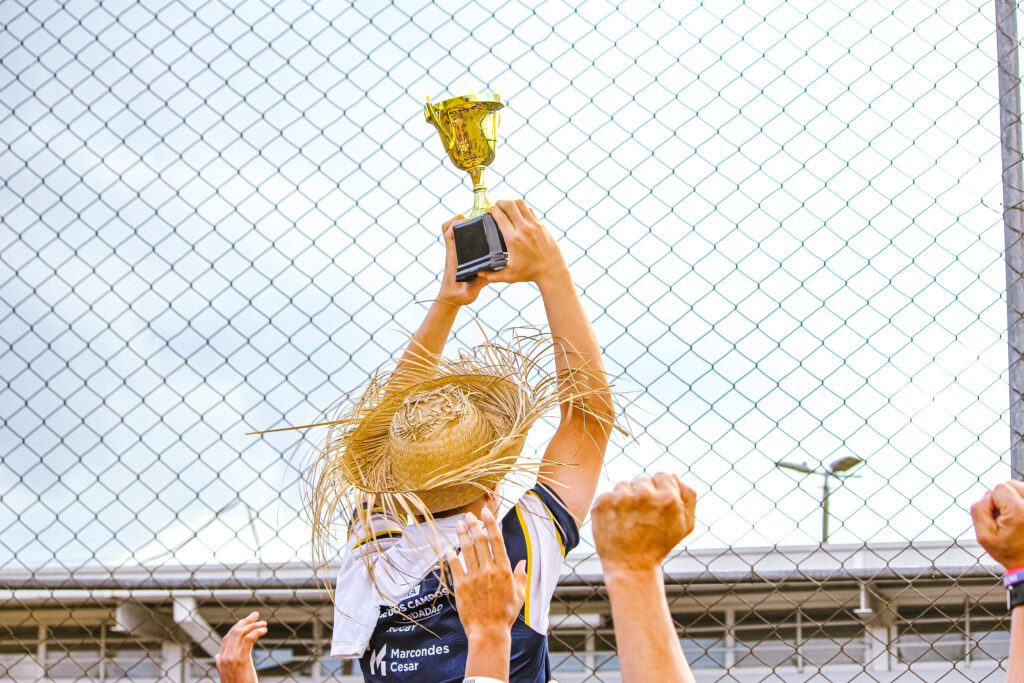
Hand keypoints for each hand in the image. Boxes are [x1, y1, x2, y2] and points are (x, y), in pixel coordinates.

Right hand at [215, 612, 265, 682]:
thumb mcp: (227, 675)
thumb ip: (222, 664)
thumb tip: (217, 656)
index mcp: (220, 660)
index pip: (227, 638)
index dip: (237, 627)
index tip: (248, 621)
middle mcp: (223, 658)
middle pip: (233, 632)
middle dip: (245, 621)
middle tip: (256, 615)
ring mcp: (231, 659)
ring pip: (240, 633)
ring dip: (253, 625)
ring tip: (263, 624)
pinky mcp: (241, 660)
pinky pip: (248, 640)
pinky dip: (256, 631)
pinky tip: (263, 630)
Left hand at [437, 214, 488, 306]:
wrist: (450, 300)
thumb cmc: (459, 296)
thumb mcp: (471, 290)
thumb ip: (481, 282)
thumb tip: (493, 271)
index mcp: (454, 257)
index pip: (448, 234)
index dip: (454, 223)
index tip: (465, 219)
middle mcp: (453, 252)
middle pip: (447, 228)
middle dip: (457, 219)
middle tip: (474, 217)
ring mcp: (455, 253)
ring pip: (452, 233)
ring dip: (461, 224)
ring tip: (477, 221)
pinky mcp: (459, 257)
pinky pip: (458, 240)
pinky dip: (465, 233)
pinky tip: (479, 235)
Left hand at [447, 508, 527, 638]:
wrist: (489, 631)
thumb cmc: (506, 614)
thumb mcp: (519, 595)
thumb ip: (521, 577)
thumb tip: (522, 563)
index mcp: (504, 570)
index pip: (496, 540)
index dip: (490, 524)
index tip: (485, 513)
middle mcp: (489, 570)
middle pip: (480, 541)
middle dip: (474, 525)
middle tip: (469, 515)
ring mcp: (474, 577)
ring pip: (467, 550)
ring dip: (463, 535)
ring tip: (459, 525)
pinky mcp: (461, 586)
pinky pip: (455, 567)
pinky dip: (452, 556)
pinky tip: (449, 549)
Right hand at [478, 199, 567, 286]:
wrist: (551, 271)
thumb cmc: (530, 273)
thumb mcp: (509, 276)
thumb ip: (492, 276)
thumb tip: (479, 273)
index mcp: (513, 239)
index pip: (499, 215)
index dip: (491, 210)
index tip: (488, 212)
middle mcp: (523, 229)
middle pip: (509, 205)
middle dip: (500, 202)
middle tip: (496, 206)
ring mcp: (534, 225)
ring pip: (521, 204)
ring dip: (512, 202)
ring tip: (507, 207)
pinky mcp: (541, 226)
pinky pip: (530, 210)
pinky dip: (522, 208)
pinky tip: (519, 214)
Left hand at [591, 473, 696, 575]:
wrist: (631, 567)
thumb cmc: (660, 546)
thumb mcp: (685, 524)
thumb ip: (688, 496)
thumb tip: (675, 475)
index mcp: (668, 498)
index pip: (662, 476)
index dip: (660, 491)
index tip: (656, 507)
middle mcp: (644, 495)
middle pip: (642, 479)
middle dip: (642, 494)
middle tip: (642, 517)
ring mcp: (621, 498)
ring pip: (624, 485)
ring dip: (625, 498)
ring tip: (629, 520)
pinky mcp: (602, 503)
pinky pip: (608, 494)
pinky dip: (610, 506)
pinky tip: (616, 522)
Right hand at [971, 480, 1023, 569]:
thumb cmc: (1008, 552)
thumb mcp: (984, 536)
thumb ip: (979, 510)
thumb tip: (987, 495)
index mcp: (1019, 511)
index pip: (999, 487)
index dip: (992, 502)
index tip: (998, 519)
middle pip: (1012, 483)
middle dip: (1004, 497)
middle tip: (1006, 517)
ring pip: (1020, 487)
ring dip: (1014, 498)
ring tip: (1015, 517)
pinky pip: (1023, 494)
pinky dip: (1020, 501)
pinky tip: (1020, 516)